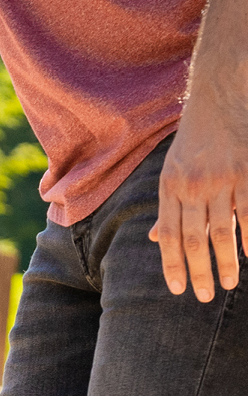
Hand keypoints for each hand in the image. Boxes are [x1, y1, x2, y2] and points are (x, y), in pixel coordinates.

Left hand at [151, 100, 247, 301]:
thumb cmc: (195, 140)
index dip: (172, 264)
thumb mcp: (172, 169)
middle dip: (199, 271)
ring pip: (222, 232)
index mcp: (170, 186)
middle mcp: (192, 186)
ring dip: (227, 262)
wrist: (220, 99)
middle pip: (193, 239)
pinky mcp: (247, 174)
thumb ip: (168, 205)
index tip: (178, 289)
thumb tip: (156, 238)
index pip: (169, 234)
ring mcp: (222, 180)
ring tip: (229, 284)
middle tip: (206, 296)